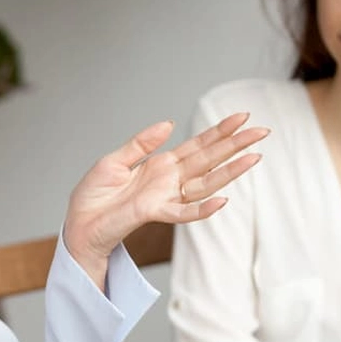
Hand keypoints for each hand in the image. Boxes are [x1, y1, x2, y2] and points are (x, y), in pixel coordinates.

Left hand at [63, 113, 267, 269]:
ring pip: (205, 183)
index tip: (241, 117)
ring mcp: (165, 198)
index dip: (219, 131)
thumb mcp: (114, 160)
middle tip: (262, 131)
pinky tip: (222, 200)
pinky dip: (203, 208)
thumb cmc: (93, 196)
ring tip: (254, 158)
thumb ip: (141, 143)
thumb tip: (169, 123)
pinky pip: (184, 213)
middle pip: (209, 160)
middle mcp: (169, 181)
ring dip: (230, 172)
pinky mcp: (154, 213)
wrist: (78, 224)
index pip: (197, 145)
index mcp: (161, 165)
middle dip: (235, 145)